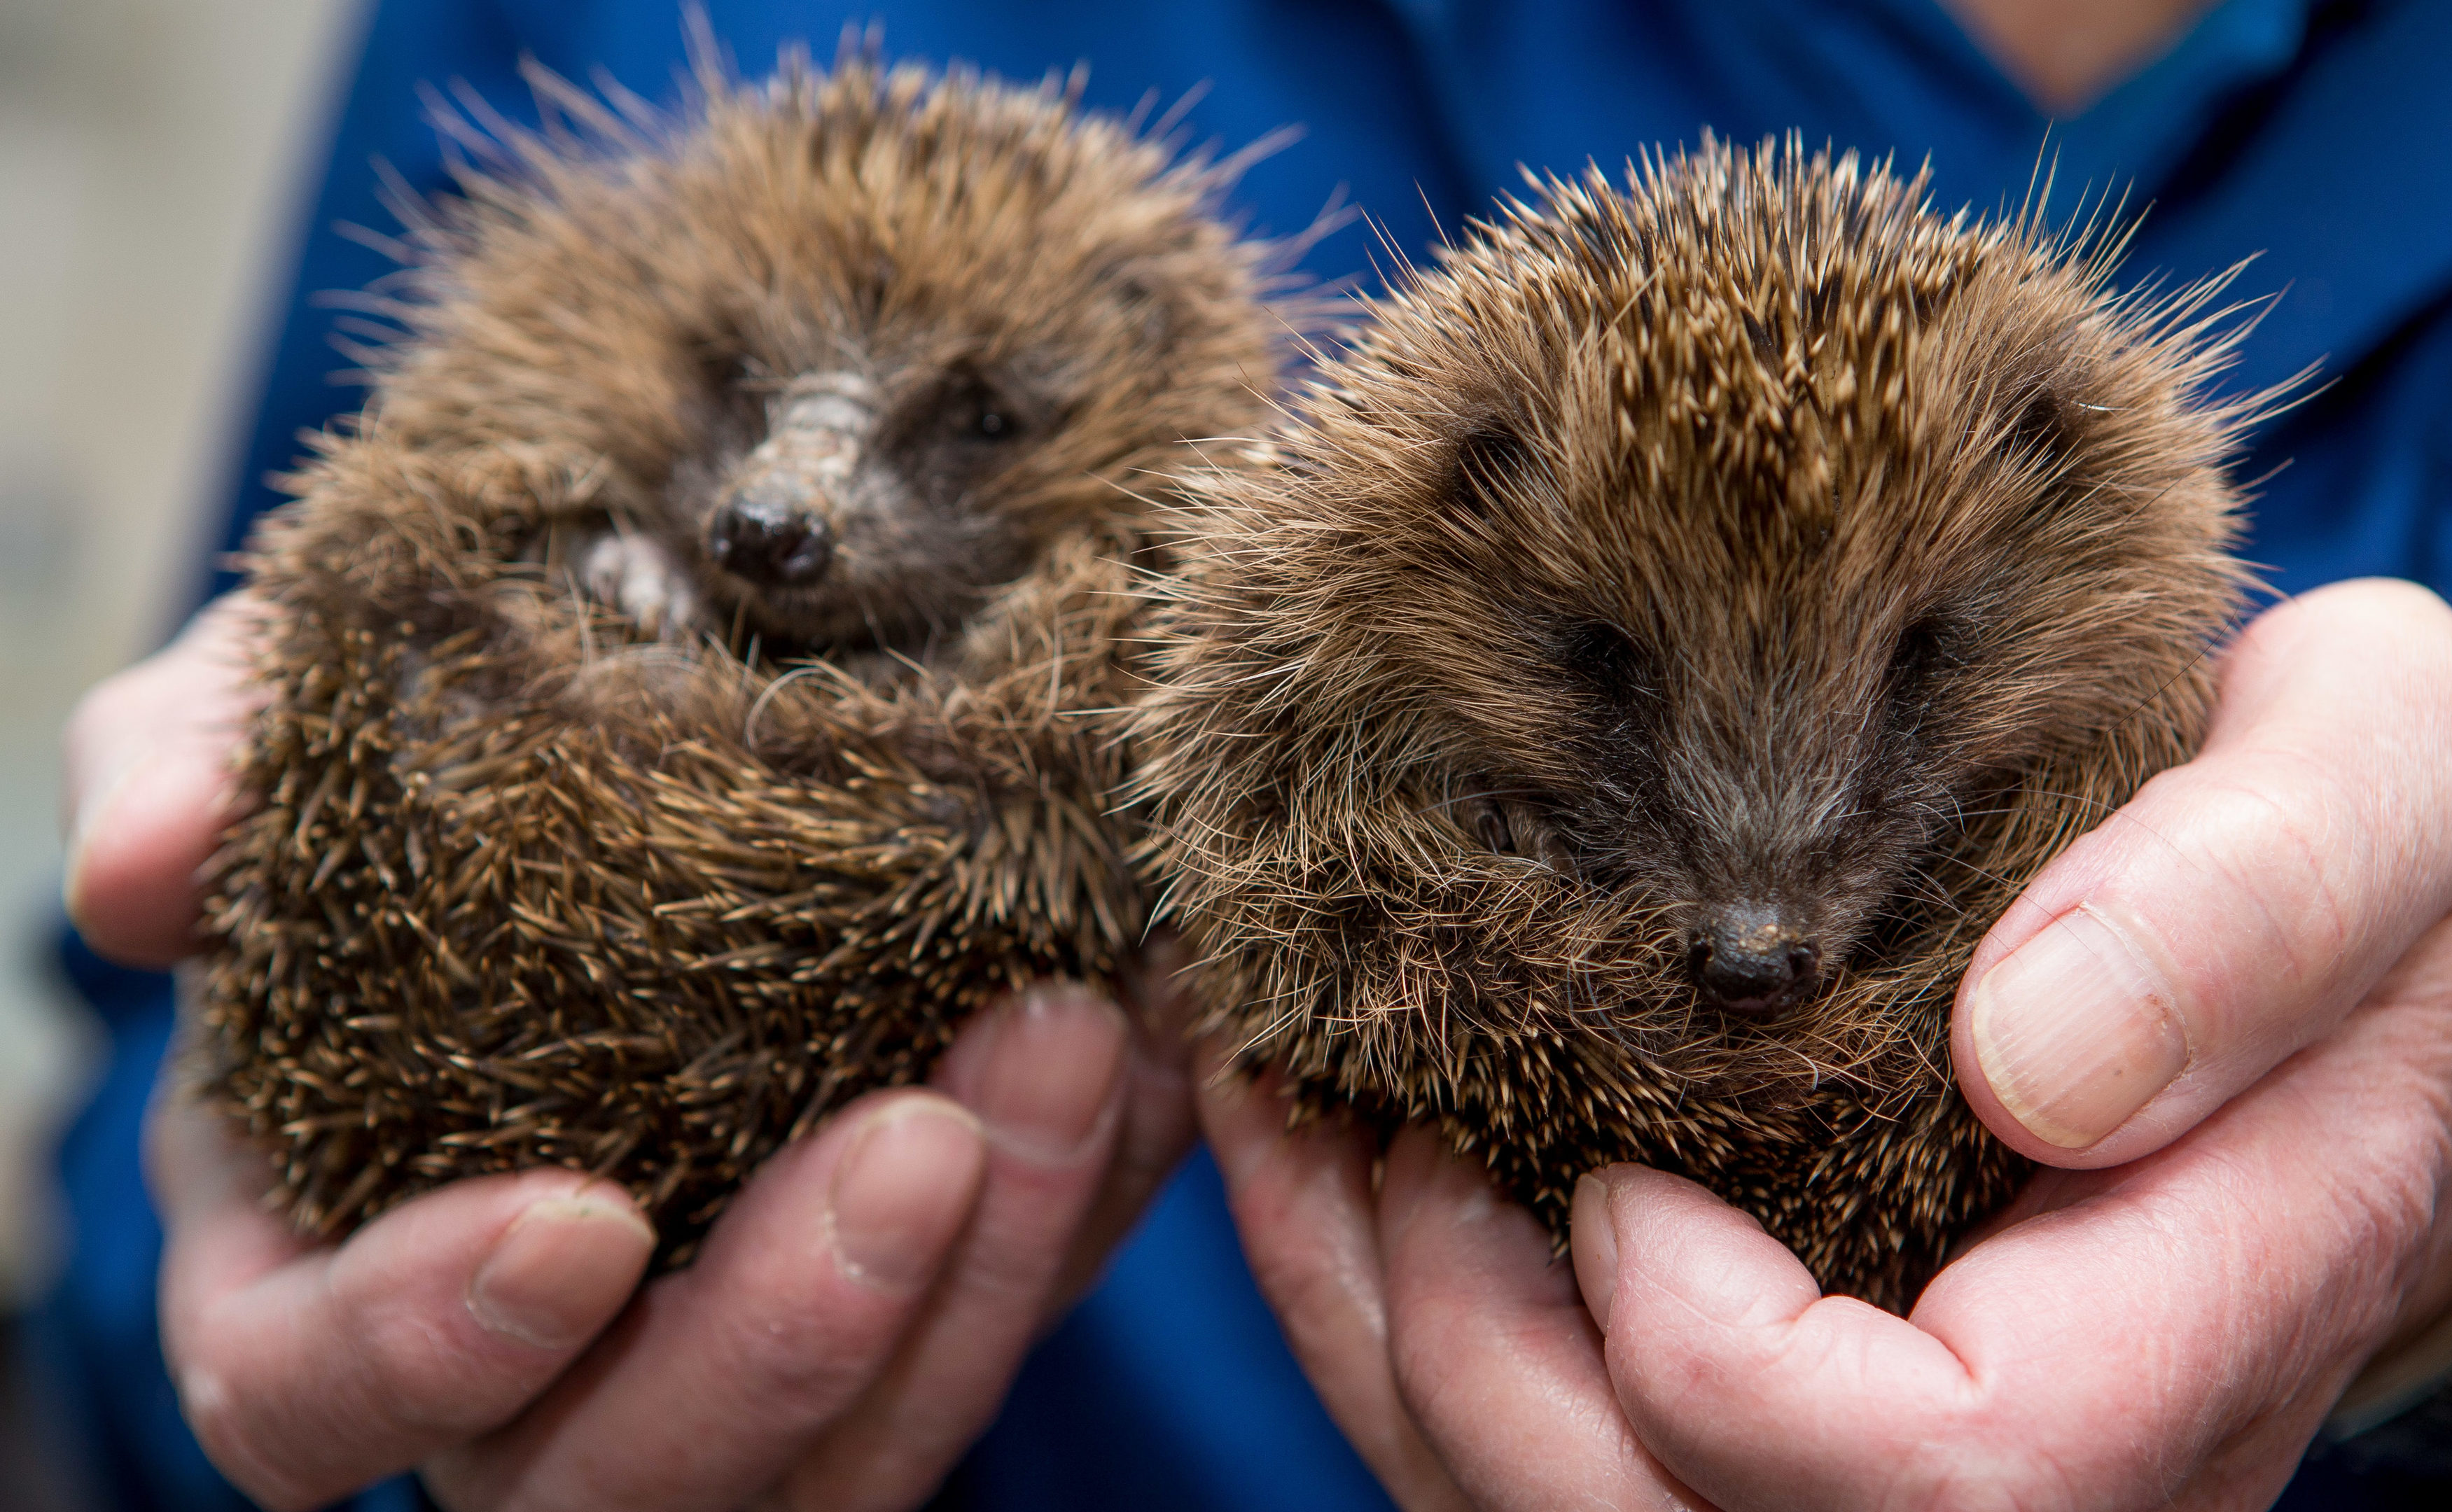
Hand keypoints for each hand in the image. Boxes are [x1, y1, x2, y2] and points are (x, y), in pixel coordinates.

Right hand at [68, 596, 1198, 1511]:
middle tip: (917, 1137)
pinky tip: (1161, 1034)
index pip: (309, 1400)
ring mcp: (750, 1332)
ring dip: (991, 1265)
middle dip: (786, 1342)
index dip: (419, 1351)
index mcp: (335, 1248)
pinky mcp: (931, 1278)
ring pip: (867, 1439)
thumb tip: (142, 872)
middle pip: (634, 1480)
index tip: (574, 1220)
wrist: (669, 702)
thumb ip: (200, 764)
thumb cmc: (436, 750)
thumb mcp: (297, 713)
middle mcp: (539, 1351)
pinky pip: (1020, 1304)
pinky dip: (1098, 1190)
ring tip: (1083, 1035)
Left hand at [1201, 578, 2451, 1510]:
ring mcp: (1878, 1454)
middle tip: (1382, 1105)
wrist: (2327, 929)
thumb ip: (2263, 900)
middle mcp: (2042, 1457)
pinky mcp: (1766, 1411)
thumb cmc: (2354, 848)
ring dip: (1383, 1320)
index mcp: (2193, 1327)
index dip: (1719, 1346)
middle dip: (1473, 1339)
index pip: (1939, 1481)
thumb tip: (2031, 1059)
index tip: (1627, 1151)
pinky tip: (1314, 1124)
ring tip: (1306, 1097)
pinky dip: (1368, 1296)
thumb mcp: (2382, 787)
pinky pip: (1516, 1442)